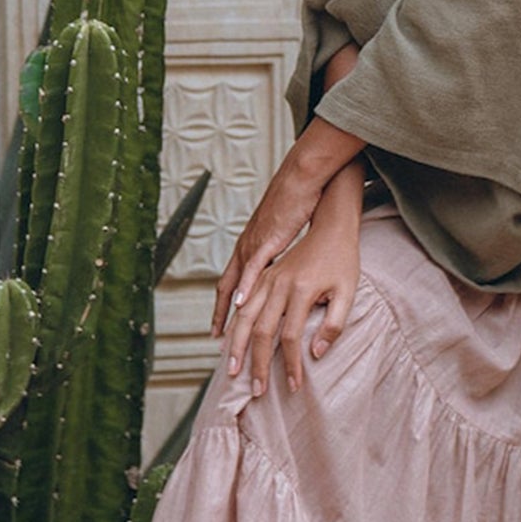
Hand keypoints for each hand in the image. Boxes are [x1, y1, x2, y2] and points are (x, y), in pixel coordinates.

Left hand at [211, 118, 362, 338]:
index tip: (221, 331)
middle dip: (221, 316)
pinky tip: (242, 304)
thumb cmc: (296, 204)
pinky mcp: (268, 238)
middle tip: (218, 342)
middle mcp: (245, 247)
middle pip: (226, 287)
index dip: (224, 308)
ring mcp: (254, 242)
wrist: (302, 178)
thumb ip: (278, 255)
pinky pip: (254, 267)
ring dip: (230, 309)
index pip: (230, 283)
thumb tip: (281, 274)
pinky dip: (246, 286)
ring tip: (227, 333)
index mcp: (249, 246)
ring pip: (236, 282)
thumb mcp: (282, 236)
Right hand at [223, 179, 361, 393]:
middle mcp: (278, 283)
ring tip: (232, 371)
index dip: (291, 364)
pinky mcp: (262, 276)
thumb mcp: (349, 292)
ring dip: (238, 346)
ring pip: (244, 317)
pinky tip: (229, 341)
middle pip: (261, 330)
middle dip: (256, 363)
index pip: (291, 337)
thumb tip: (315, 354)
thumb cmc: (343, 260)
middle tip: (255, 390)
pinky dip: (234, 325)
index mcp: (301, 288)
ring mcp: (266, 278)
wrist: (330, 226)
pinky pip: (242, 304)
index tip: (293, 386)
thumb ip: (334, 324)